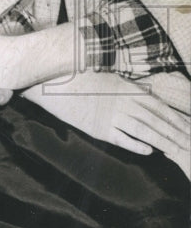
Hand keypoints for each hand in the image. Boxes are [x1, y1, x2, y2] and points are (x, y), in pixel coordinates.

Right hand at [23, 71, 190, 178]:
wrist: (49, 84)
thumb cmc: (77, 77)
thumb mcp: (106, 76)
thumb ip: (126, 87)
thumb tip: (146, 95)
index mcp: (126, 88)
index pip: (159, 106)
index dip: (176, 118)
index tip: (190, 128)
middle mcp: (122, 102)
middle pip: (155, 120)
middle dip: (176, 133)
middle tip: (190, 144)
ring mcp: (110, 116)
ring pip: (143, 131)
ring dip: (162, 141)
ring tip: (177, 150)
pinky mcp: (97, 128)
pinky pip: (122, 139)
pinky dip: (136, 146)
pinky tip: (149, 151)